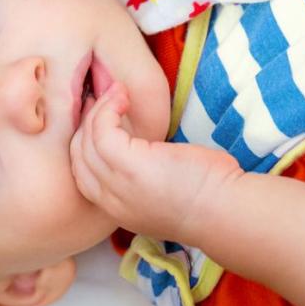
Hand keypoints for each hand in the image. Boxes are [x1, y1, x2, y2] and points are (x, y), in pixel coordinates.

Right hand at [70, 81, 243, 242]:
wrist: (226, 211)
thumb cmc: (209, 197)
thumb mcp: (166, 195)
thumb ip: (146, 181)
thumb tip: (145, 151)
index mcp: (119, 210)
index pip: (83, 175)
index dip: (87, 144)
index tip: (102, 121)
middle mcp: (112, 202)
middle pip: (78, 157)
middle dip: (86, 125)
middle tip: (104, 101)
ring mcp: (119, 185)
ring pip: (86, 142)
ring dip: (98, 110)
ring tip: (117, 94)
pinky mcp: (131, 166)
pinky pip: (101, 131)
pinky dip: (107, 109)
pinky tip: (124, 97)